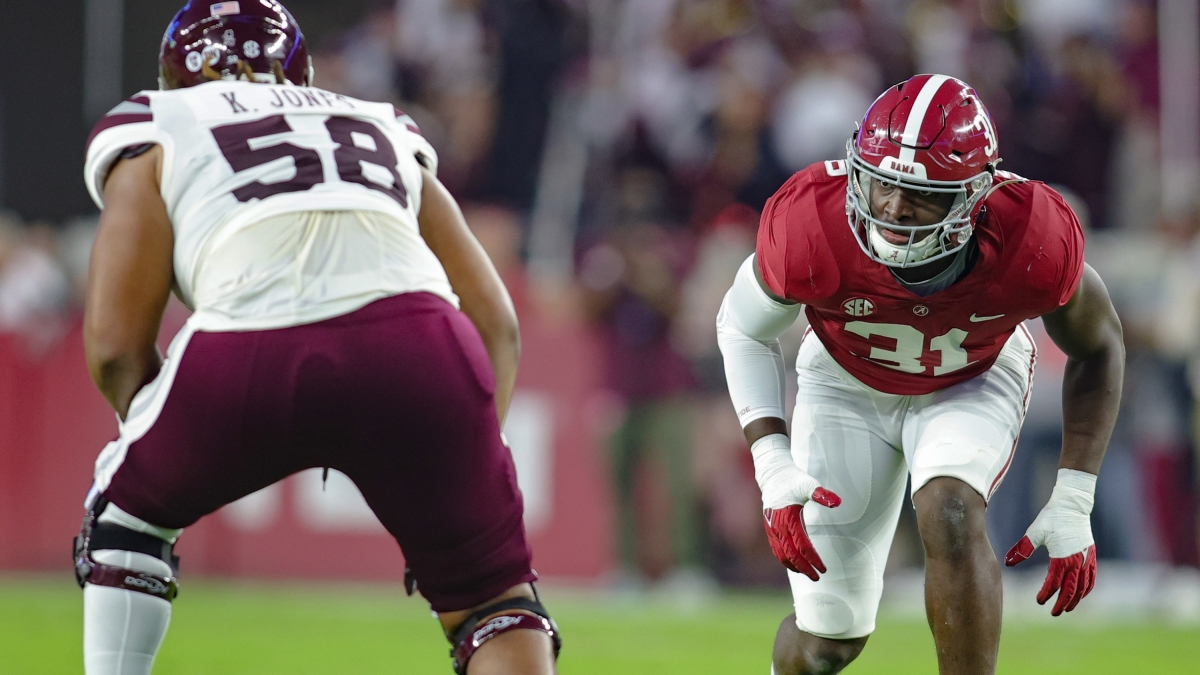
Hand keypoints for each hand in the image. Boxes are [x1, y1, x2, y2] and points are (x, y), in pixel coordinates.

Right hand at [763, 488, 840, 579]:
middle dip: (804, 568)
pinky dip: (784, 558)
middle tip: (817, 577)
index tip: (823, 568)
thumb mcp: (807, 484)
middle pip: (791, 555)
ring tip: (806, 573)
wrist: (772, 474)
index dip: (813, 559)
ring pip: (780, 554)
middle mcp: (777, 526)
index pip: (802, 546)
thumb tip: (837, 502)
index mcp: (788, 518)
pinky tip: (793, 563)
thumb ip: (821, 494)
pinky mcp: (769, 527)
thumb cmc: (792, 479)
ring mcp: (771, 528)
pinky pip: (775, 548)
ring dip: (793, 566)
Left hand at [1004, 469, 1097, 615]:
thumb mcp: (1034, 533)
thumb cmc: (1052, 518)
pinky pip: (1092, 578)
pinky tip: (1081, 593)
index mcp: (1062, 558)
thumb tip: (1007, 562)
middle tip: (1054, 613)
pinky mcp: (1091, 555)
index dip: (1046, 594)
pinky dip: (1087, 588)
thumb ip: (1022, 549)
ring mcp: (1086, 559)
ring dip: (1076, 599)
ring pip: (1083, 587)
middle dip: (1062, 604)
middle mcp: (1077, 562)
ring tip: (1068, 608)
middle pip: (1071, 590)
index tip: (1039, 601)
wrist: (1072, 505)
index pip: (1054, 583)